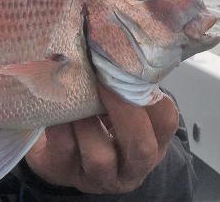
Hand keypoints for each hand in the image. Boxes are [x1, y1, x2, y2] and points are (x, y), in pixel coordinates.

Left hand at [25, 84, 179, 193]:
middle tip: (105, 81)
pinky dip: (60, 126)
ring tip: (74, 96)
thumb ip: (121, 86)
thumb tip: (116, 42)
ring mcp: (97, 176)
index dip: (151, 97)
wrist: (54, 153)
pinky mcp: (63, 173)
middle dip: (124, 111)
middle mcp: (129, 167)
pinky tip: (53, 106)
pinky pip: (64, 150)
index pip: (165, 122)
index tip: (129, 69)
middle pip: (140, 147)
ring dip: (86, 122)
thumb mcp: (114, 109)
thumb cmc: (91, 121)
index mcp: (151, 144)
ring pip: (99, 156)